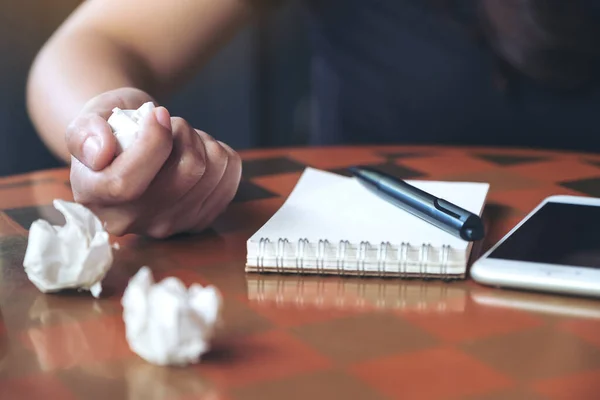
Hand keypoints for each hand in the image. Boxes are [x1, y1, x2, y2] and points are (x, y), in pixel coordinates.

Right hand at [66, 87, 241, 237]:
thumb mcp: (87, 118)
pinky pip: (230, 175)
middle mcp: (131, 221)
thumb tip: (100, 152)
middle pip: (187, 172)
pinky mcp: (199, 220)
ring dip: (202, 141)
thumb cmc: (109, 129)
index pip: (128, 183)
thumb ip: (84, 132)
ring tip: (180, 138)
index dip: (153, 142)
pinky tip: (197, 152)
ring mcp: (169, 225)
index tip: (158, 113)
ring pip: (213, 170)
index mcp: (95, 198)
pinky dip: (220, 152)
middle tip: (169, 122)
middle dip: (183, 132)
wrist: (133, 145)